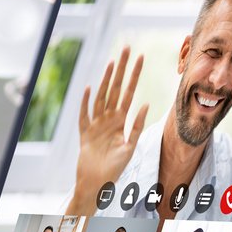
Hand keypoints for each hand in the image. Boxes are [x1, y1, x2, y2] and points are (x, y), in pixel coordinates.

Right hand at [72, 46, 147, 207]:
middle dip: (123, 69)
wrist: (97, 183)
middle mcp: (108, 119)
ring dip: (107, 80)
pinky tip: (89, 88)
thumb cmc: (115, 168)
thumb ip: (137, 126)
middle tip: (127, 48)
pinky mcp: (85, 134)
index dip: (135, 75)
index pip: (129, 92)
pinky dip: (86, 103)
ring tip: (113, 63)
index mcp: (121, 121)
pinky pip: (84, 115)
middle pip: (116, 88)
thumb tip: (147, 104)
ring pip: (101, 97)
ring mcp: (96, 124)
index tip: (141, 58)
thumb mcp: (130, 147)